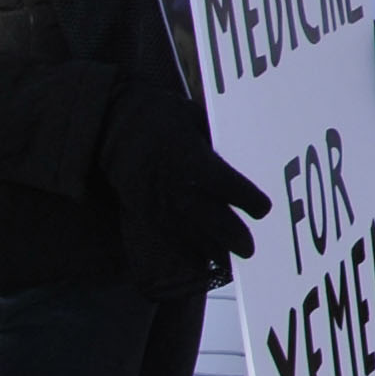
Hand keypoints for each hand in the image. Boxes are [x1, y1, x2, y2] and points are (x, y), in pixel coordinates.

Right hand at [100, 88, 269, 263]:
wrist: (112, 126)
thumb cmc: (160, 116)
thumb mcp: (193, 118)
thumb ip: (214, 139)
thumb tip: (240, 145)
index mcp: (192, 159)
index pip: (227, 185)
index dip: (248, 199)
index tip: (263, 209)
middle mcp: (176, 186)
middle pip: (211, 218)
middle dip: (231, 235)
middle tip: (249, 249)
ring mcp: (158, 202)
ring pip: (189, 234)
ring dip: (210, 249)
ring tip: (227, 259)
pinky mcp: (143, 211)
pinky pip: (166, 236)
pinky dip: (182, 249)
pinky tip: (197, 258)